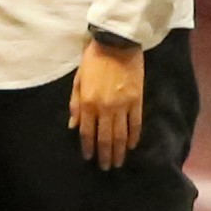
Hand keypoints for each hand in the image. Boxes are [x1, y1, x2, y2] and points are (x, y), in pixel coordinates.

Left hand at [69, 37, 145, 169]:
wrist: (117, 42)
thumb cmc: (93, 59)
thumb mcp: (78, 80)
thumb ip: (75, 104)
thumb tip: (73, 126)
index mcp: (88, 103)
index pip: (87, 132)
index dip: (88, 147)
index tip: (89, 158)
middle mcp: (105, 108)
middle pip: (105, 138)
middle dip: (105, 155)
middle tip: (106, 168)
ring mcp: (123, 106)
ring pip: (121, 135)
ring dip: (119, 151)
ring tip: (119, 163)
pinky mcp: (137, 101)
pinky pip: (136, 124)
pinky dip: (134, 137)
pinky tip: (132, 146)